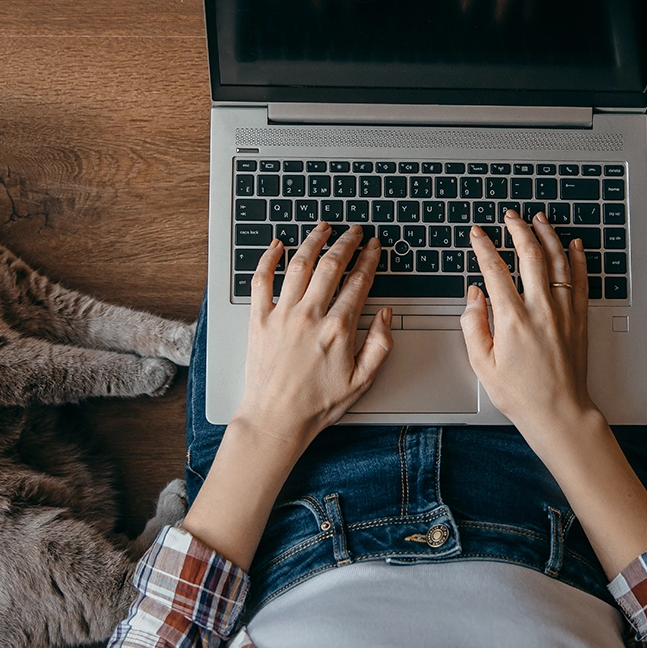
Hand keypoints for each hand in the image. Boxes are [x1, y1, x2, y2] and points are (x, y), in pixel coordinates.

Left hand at [235, 222, 393, 453]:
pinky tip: (277, 245)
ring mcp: (282, 314)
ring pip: (299, 264)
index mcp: (338, 329)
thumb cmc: (317, 404)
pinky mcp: (259, 319)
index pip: (359, 283)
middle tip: (354, 232)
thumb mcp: (362, 381)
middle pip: (331, 265)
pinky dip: (268, 258)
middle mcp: (310, 315)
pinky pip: (261, 279)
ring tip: (323, 228)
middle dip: (346, 243)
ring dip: (313, 241)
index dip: (369, 260)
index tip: (374, 248)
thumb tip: (386, 316)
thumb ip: (380, 346)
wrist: (276, 419)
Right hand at [461, 210, 646, 576]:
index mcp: (512, 319)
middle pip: (530, 255)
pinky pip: (580, 280)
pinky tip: (574, 245)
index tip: (477, 234)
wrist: (559, 412)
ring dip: (548, 236)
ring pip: (558, 261)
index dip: (484, 247)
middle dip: (518, 230)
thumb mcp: (483, 364)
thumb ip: (473, 325)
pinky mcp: (579, 319)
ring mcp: (563, 312)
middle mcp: (540, 309)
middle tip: (510, 217)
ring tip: (539, 220)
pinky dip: (577, 259)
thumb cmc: (521, 394)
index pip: (495, 270)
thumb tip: (474, 296)